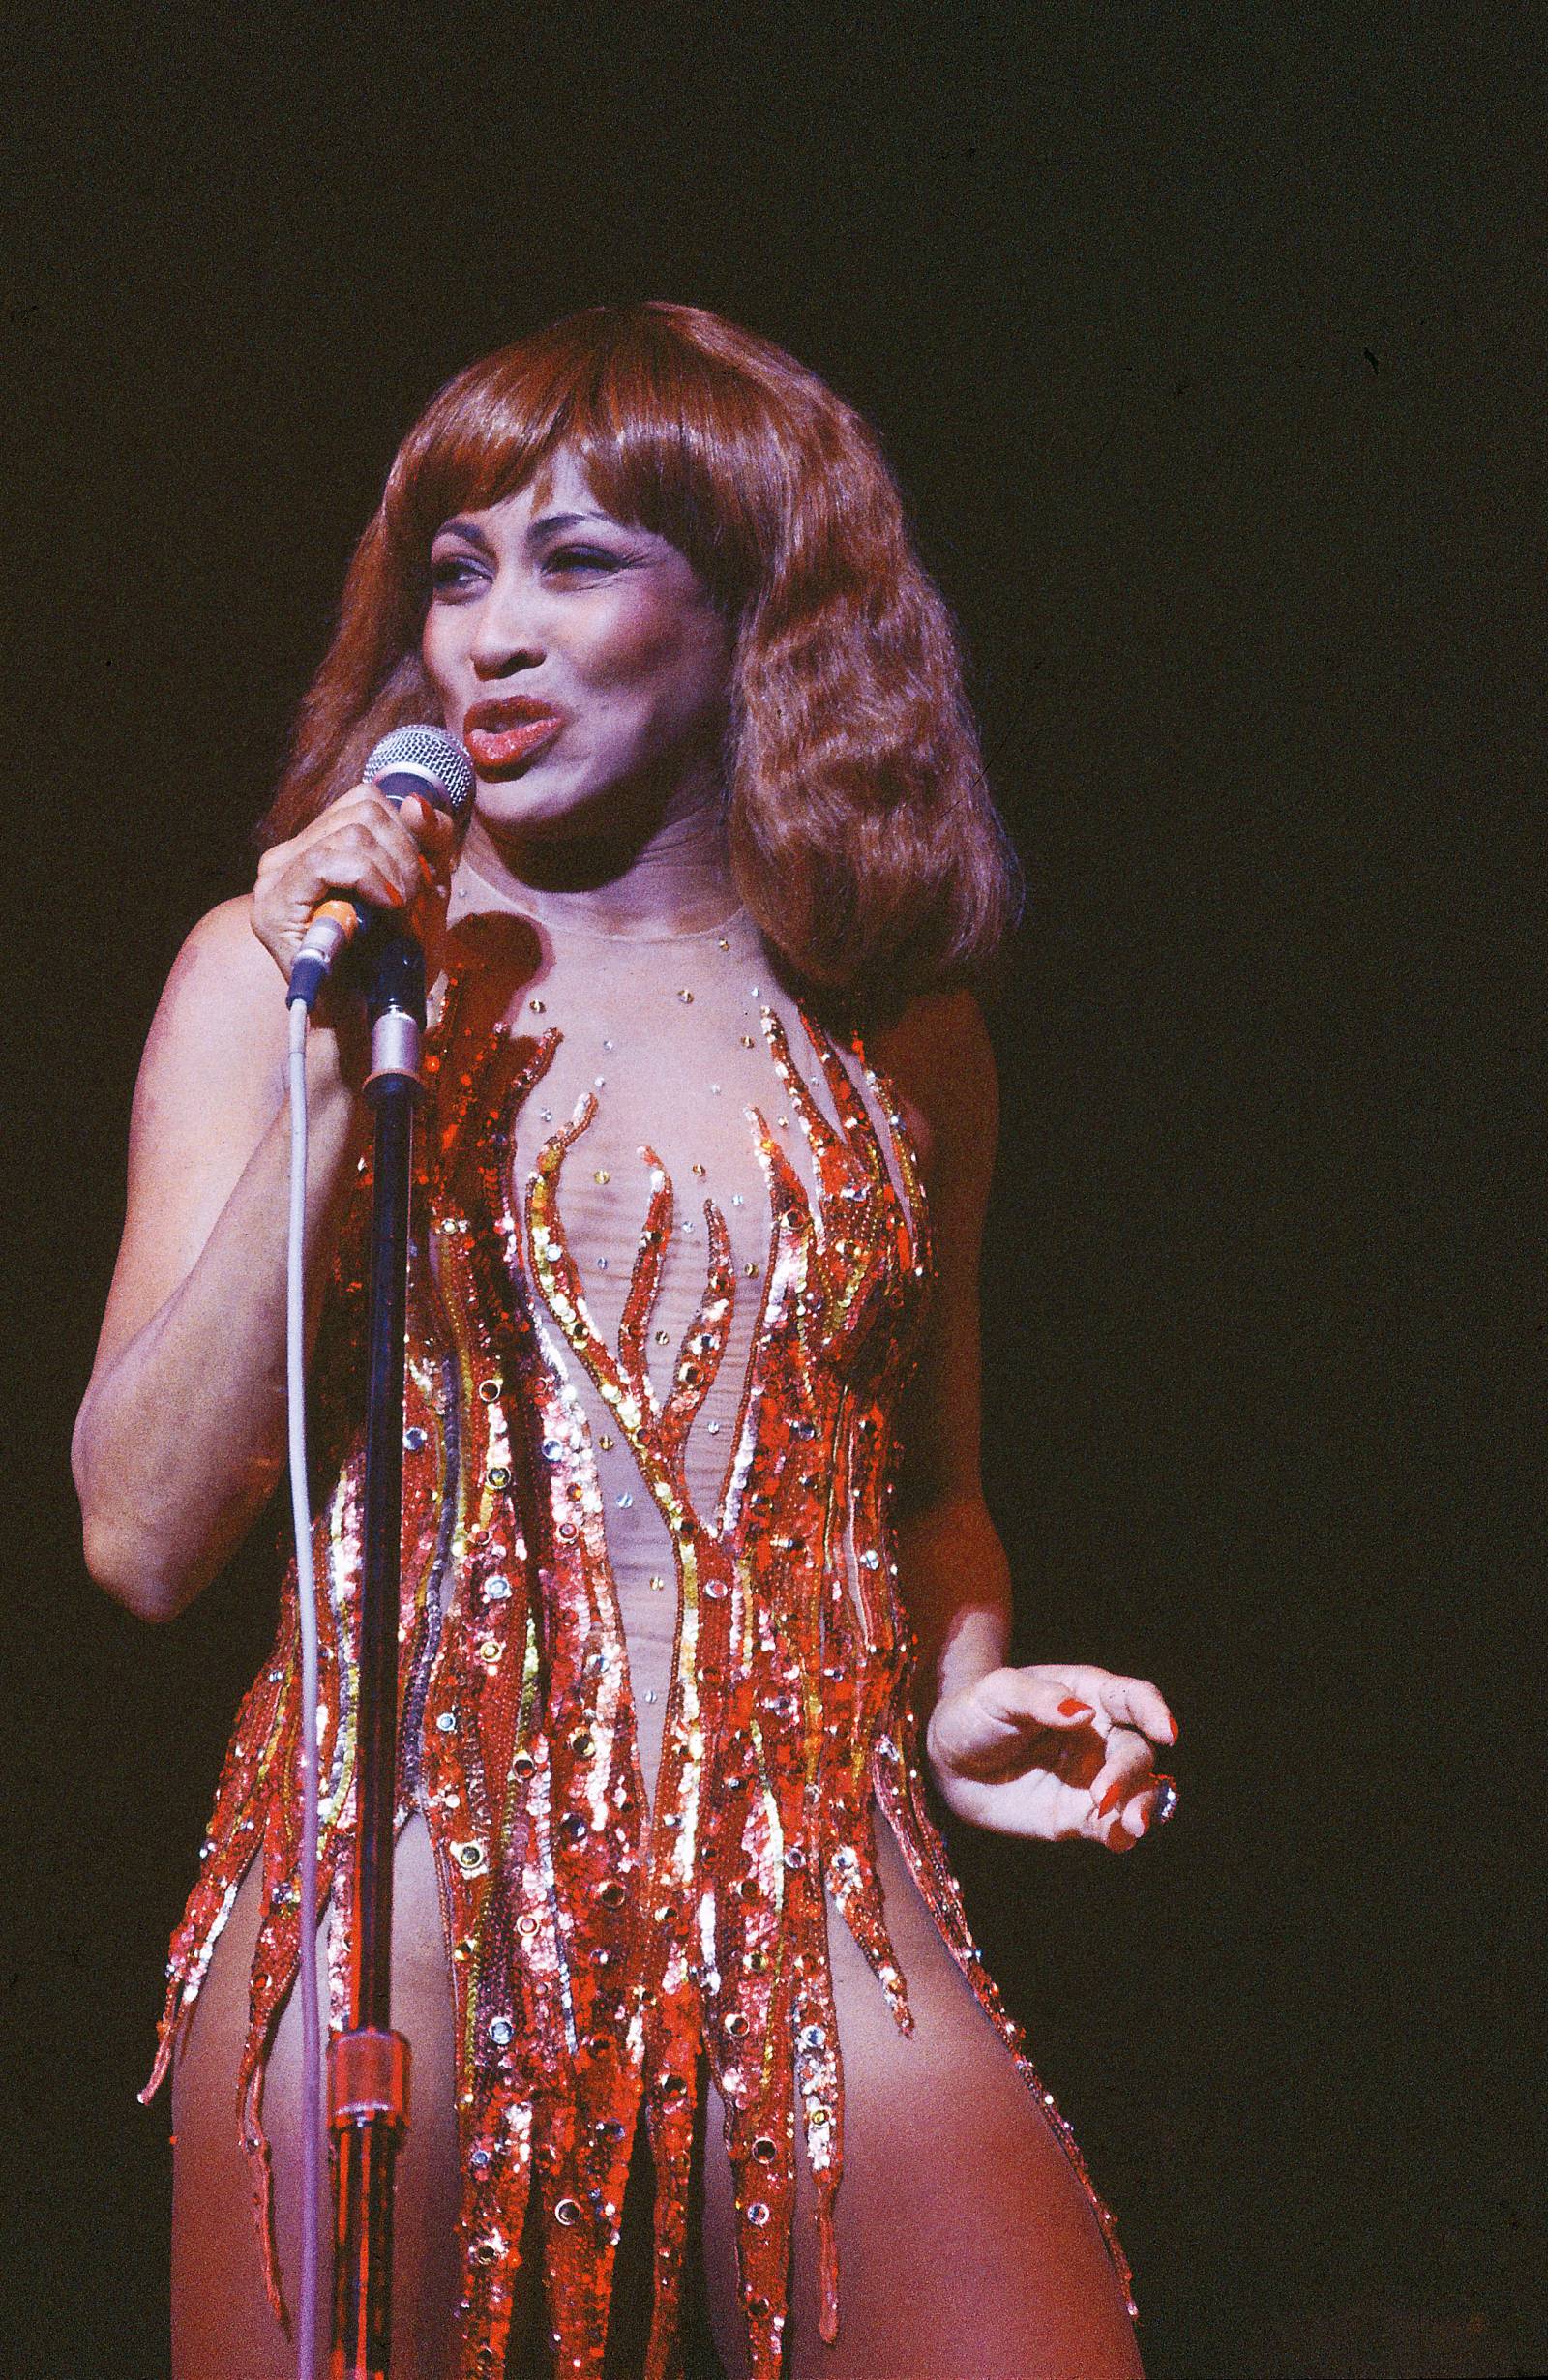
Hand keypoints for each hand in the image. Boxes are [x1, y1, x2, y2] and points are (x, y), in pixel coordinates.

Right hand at [251, 784, 456, 1003]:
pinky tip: (386, 906)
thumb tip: (418, 803)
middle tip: (413, 901)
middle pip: (364, 809)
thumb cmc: (393, 962)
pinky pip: (328, 860)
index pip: (368, 800)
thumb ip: (429, 845)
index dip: (410, 831)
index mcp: (322, 845)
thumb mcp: (427, 893)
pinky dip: (369, 879)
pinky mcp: (273, 901)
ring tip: (399, 911)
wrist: (367, 1022)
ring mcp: (277, 874)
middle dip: (407, 853)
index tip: (425, 876)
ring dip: (393, 872)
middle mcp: (293, 853)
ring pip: (352, 831)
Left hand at [925, 1662, 1178, 1848]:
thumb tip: (1083, 1712)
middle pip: (1137, 1752)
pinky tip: (1119, 1838)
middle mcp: (1099, 1737)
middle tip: (1103, 1795)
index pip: (1132, 1699)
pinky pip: (1111, 1827)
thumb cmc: (976, 1713)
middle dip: (1130, 1775)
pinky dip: (1121, 1834)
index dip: (1154, 1712)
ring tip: (1131, 1825)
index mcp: (1087, 1695)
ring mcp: (1092, 1778)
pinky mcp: (1078, 1816)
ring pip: (1137, 1792)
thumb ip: (1039, 1699)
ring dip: (1142, 1807)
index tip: (1166, 1731)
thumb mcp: (998, 1693)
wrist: (948, 1762)